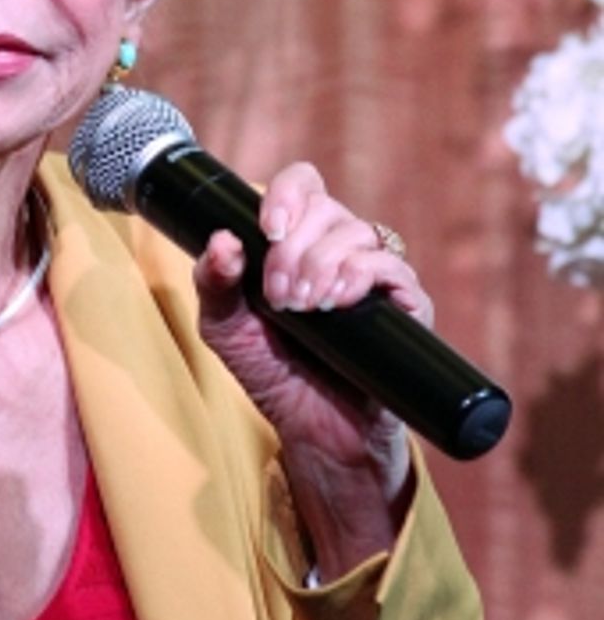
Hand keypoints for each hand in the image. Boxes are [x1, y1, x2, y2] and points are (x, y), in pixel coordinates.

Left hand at [193, 163, 428, 570]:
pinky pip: (393, 269)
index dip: (288, 194)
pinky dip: (362, 276)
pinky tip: (338, 303)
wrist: (314, 434)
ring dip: (322, 264)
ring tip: (303, 308)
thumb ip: (214, 284)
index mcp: (299, 244)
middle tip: (279, 297)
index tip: (268, 230)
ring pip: (359, 234)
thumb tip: (222, 239)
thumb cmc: (273, 375)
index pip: (304, 186)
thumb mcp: (226, 330)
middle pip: (328, 210)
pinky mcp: (405, 307)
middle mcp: (340, 251)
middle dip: (294, 249)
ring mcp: (375, 278)